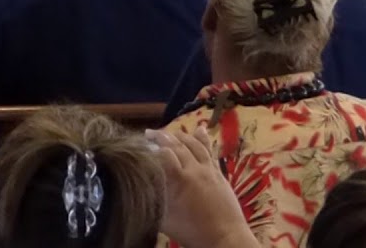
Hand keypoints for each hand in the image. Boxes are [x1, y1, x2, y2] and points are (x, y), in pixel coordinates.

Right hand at [148, 128, 256, 247]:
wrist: (226, 239)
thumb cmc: (193, 232)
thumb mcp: (165, 219)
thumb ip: (153, 200)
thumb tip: (138, 188)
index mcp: (180, 179)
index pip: (164, 153)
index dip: (151, 147)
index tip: (140, 145)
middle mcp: (195, 169)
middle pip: (177, 145)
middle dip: (162, 137)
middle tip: (149, 133)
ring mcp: (209, 170)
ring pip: (194, 144)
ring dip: (180, 135)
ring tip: (168, 132)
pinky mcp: (219, 174)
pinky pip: (210, 151)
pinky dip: (203, 139)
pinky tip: (199, 129)